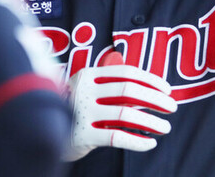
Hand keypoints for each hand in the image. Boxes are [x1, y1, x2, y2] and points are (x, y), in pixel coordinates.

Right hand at [63, 52, 177, 160]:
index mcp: (89, 75)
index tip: (167, 89)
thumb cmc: (76, 109)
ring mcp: (82, 112)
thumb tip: (150, 90)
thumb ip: (112, 87)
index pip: (127, 72)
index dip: (150, 80)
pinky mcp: (82, 135)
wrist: (43, 131)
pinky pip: (117, 137)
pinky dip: (137, 140)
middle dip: (156, 98)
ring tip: (165, 127)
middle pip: (129, 90)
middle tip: (172, 107)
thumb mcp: (89, 91)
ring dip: (151, 121)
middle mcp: (85, 91)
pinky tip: (149, 142)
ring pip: (126, 114)